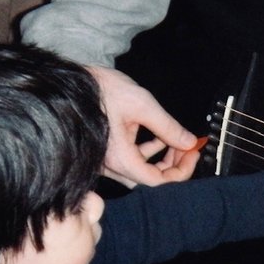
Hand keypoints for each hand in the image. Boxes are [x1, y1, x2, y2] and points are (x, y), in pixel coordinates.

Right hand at [88, 66, 200, 186]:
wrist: (70, 82)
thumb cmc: (101, 90)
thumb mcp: (142, 104)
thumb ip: (168, 127)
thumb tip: (189, 142)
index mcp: (120, 158)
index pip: (157, 181)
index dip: (181, 171)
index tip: (193, 153)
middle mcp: (110, 165)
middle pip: (149, 179)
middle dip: (173, 165)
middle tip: (187, 148)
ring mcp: (105, 160)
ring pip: (140, 170)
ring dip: (160, 159)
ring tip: (175, 140)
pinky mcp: (104, 151)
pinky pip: (129, 159)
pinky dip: (146, 151)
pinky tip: (157, 136)